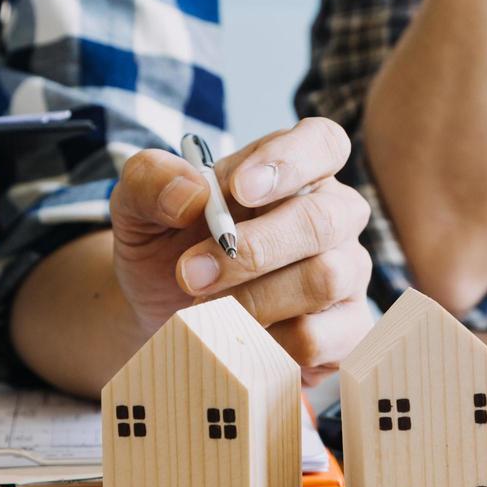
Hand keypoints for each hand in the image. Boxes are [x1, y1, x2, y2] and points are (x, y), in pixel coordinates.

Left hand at [108, 118, 372, 384]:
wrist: (162, 314)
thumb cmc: (167, 247)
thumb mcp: (139, 206)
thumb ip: (153, 180)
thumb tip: (192, 192)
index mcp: (295, 171)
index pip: (322, 143)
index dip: (290, 162)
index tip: (238, 188)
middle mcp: (333, 216)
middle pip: (324, 220)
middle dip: (255, 249)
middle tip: (190, 273)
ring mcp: (347, 273)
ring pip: (325, 279)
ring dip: (253, 299)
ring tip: (202, 309)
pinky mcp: (345, 330)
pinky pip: (319, 337)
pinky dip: (265, 343)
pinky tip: (235, 339)